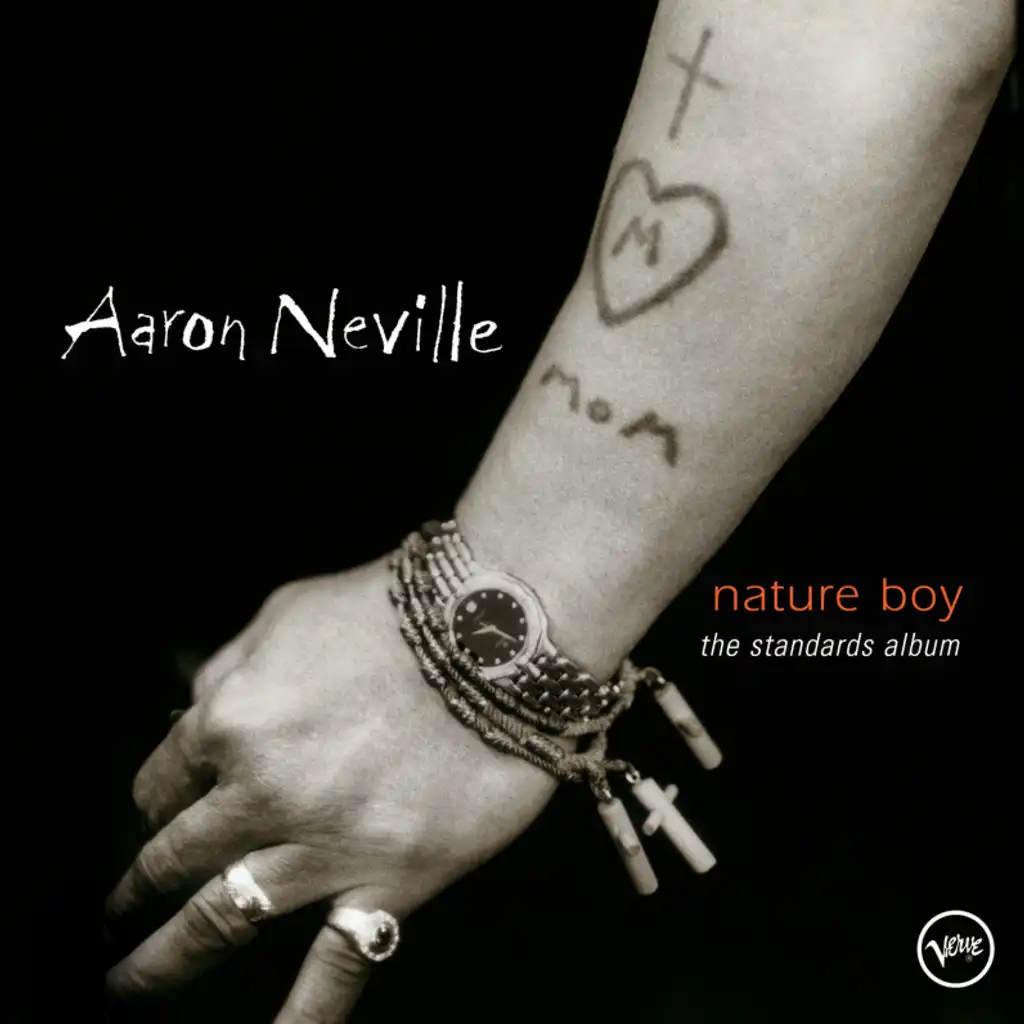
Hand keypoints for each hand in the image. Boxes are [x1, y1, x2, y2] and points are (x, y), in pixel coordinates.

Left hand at [106, 556, 557, 1021]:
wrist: (499, 628)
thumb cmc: (397, 607)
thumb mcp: (287, 609)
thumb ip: (231, 666)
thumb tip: (199, 709)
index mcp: (232, 720)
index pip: (162, 779)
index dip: (154, 802)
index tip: (157, 817)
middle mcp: (263, 791)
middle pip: (174, 856)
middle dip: (137, 886)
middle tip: (116, 911)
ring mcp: (325, 843)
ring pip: (221, 919)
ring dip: (162, 960)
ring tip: (128, 985)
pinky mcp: (393, 877)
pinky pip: (337, 964)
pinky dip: (302, 1014)